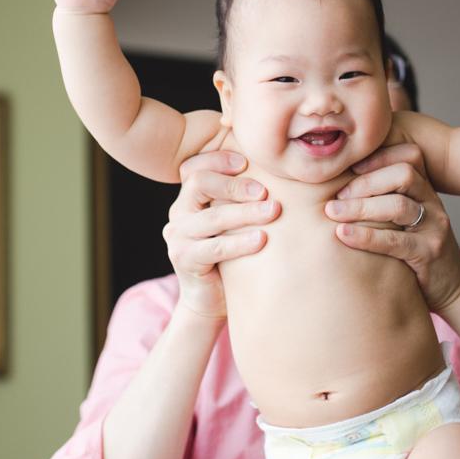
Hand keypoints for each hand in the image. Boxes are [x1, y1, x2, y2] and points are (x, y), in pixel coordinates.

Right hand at [162, 151, 280, 318]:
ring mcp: (178, 236)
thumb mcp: (233, 221)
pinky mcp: (183, 259)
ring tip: (274, 211)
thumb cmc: (230, 255)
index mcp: (189, 198)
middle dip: (235, 184)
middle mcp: (179, 212)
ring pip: (212, 217)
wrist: (211, 299)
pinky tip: (262, 240)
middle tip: (266, 192)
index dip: (219, 159)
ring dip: (246, 212)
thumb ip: (242, 199)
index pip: (194, 166)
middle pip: (199, 183)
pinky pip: (214, 247)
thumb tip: (281, 173)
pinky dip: (239, 242)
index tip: (248, 162)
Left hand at [325, 143, 459, 312]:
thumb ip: (385, 201)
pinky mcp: (429, 252)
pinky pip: (395, 240)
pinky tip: (343, 235)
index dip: (378, 157)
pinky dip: (365, 236)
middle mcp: (433, 203)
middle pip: (403, 174)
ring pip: (398, 206)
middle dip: (365, 181)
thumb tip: (338, 187)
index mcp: (425, 191)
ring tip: (333, 212)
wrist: (454, 288)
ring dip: (361, 207)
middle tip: (337, 195)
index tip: (347, 167)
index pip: (409, 156)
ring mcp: (435, 227)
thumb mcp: (406, 220)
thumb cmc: (418, 251)